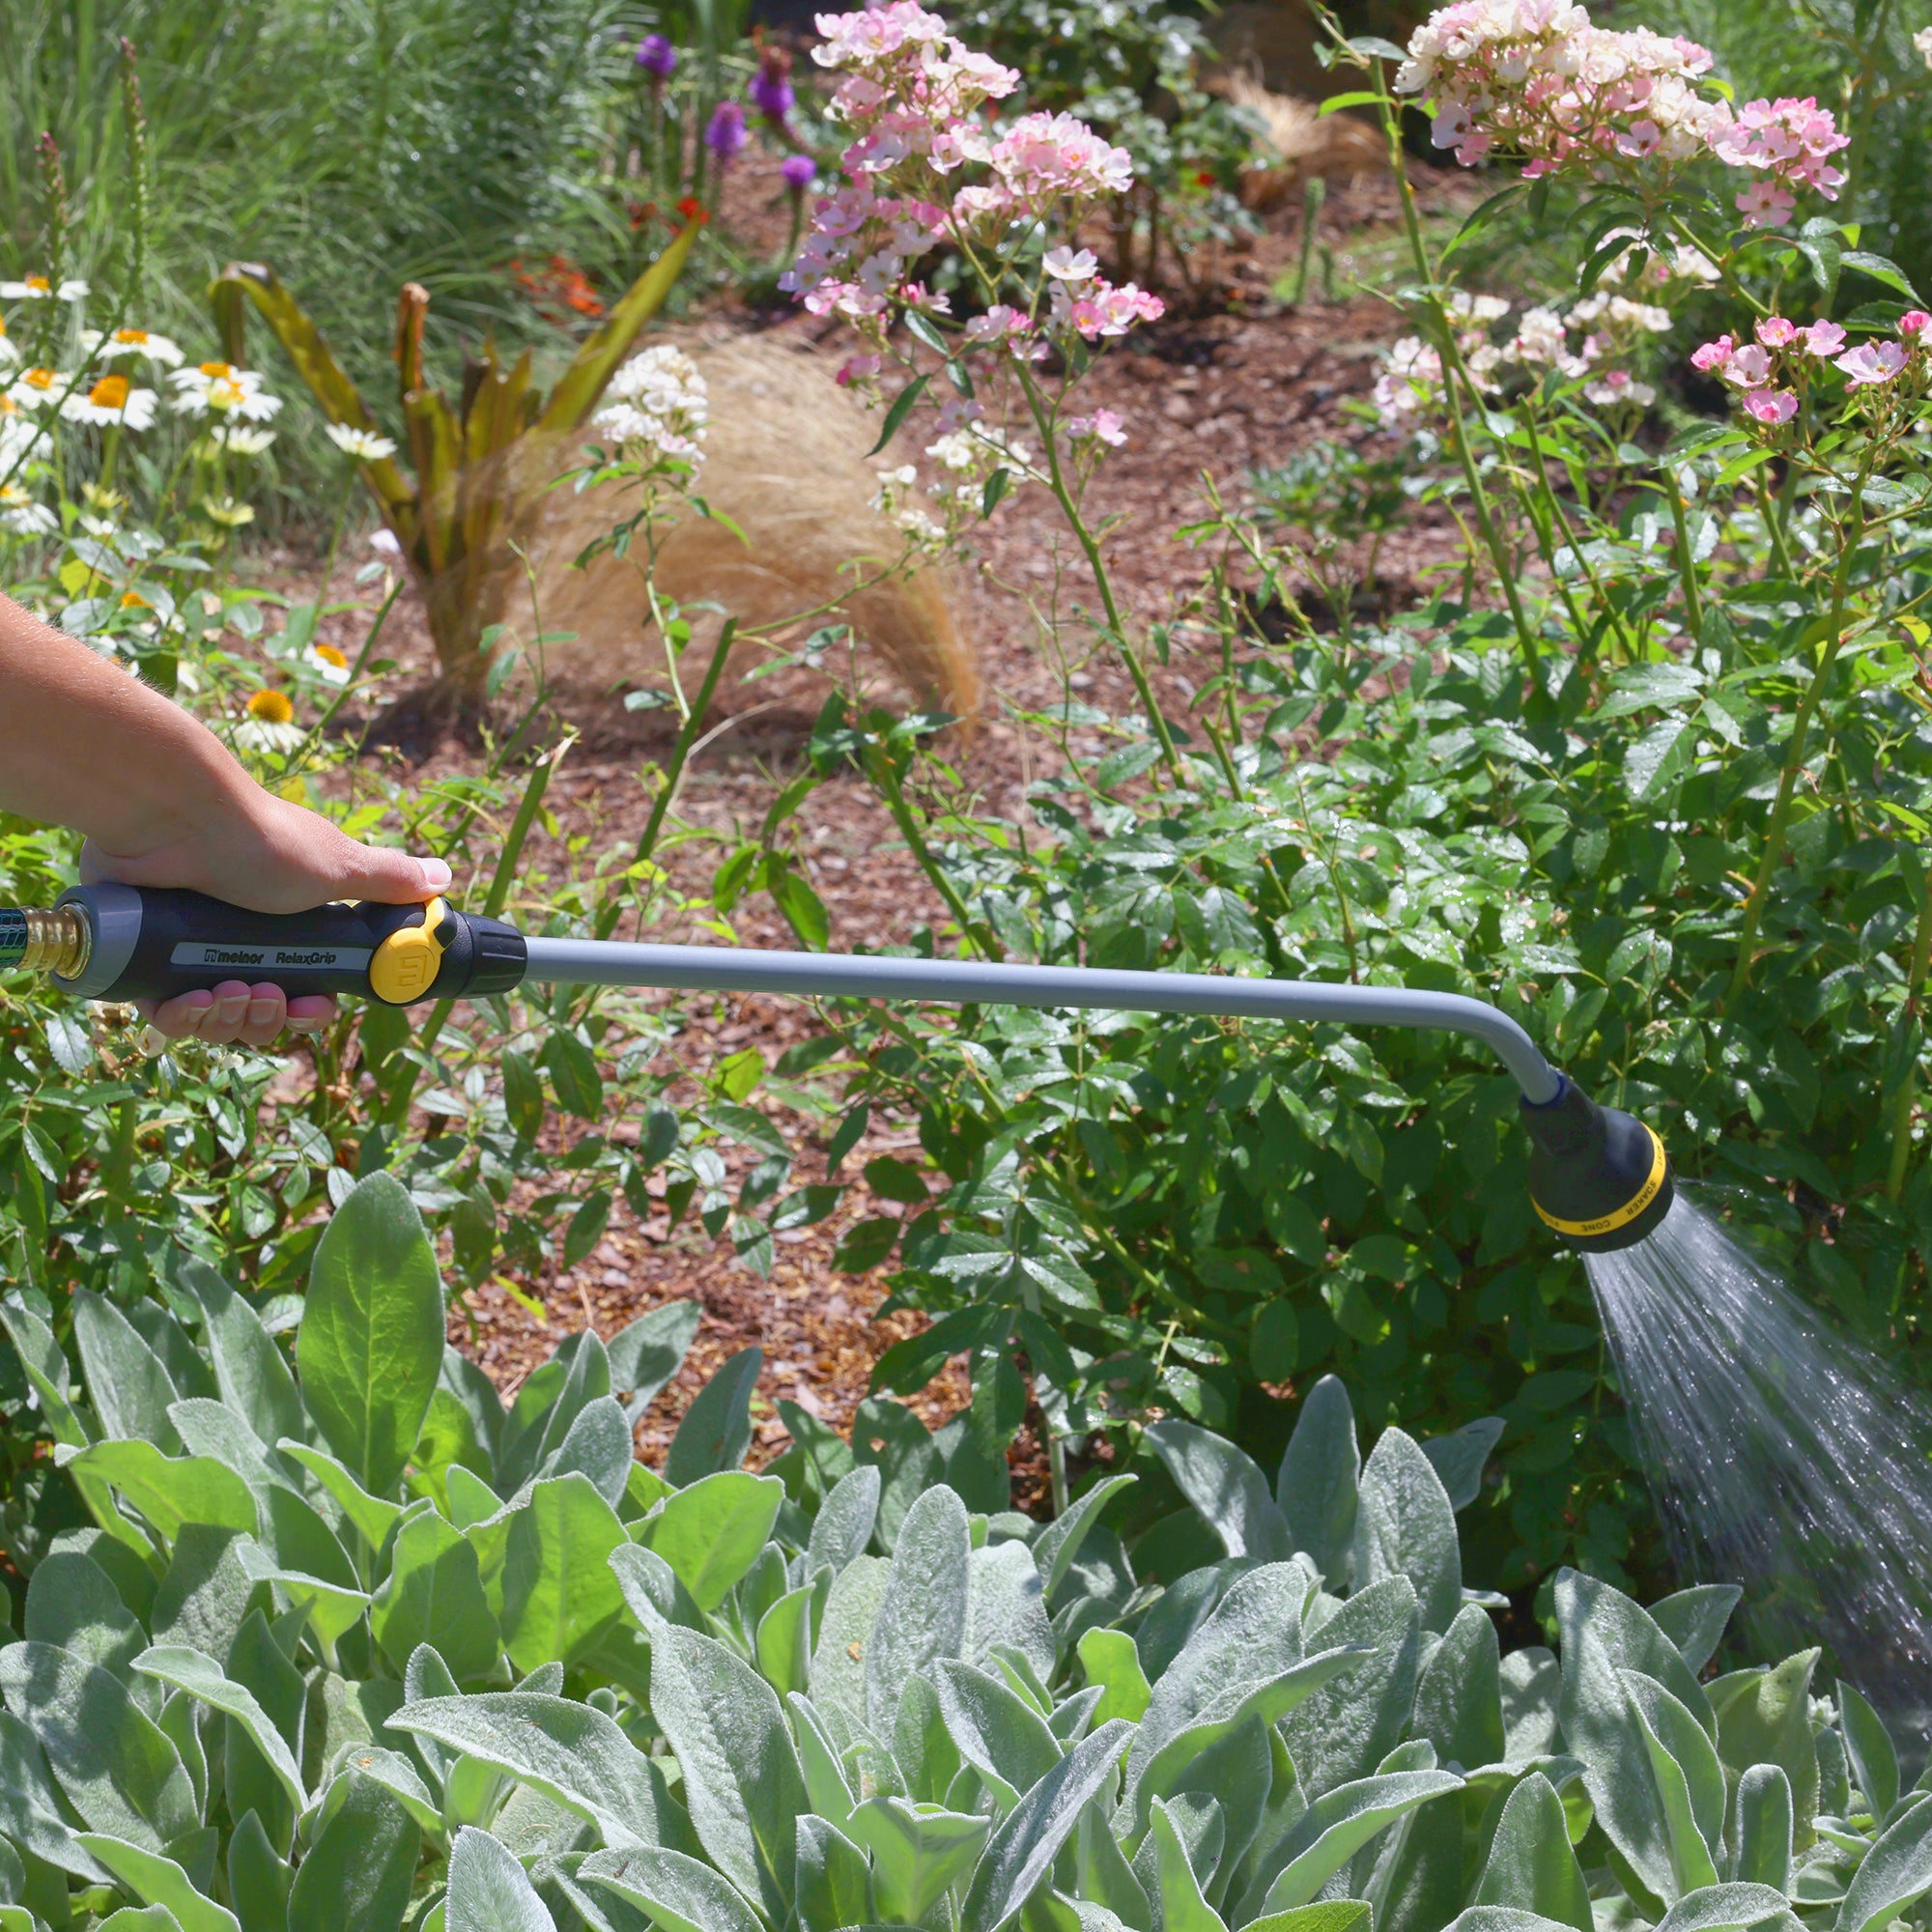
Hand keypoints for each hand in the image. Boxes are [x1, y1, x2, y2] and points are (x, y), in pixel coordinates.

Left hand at [82, 790, 451, 1048]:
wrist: (175, 820)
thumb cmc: (262, 840)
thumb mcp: (338, 865)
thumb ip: (389, 879)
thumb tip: (443, 877)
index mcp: (283, 927)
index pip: (301, 991)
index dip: (309, 1012)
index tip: (314, 1009)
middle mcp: (235, 943)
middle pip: (258, 1015)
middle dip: (267, 1019)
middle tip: (268, 996)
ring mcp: (187, 952)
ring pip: (213, 1021)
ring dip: (228, 1018)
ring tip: (229, 990)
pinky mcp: (143, 959)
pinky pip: (164, 1015)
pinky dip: (180, 1018)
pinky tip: (190, 1001)